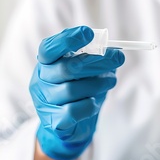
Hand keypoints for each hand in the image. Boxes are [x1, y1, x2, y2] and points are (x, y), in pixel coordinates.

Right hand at [30, 26, 124, 159]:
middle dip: (98, 62)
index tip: (89, 33)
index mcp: (46, 63)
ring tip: (110, 81)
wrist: (71, 125)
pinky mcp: (53, 121)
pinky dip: (89, 105)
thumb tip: (115, 52)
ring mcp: (44, 101)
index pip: (49, 48)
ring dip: (98, 84)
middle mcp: (40, 80)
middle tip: (118, 59)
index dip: (68, 40)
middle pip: (68, 67)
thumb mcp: (86, 70)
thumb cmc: (80, 91)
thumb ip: (95, 58)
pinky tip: (94, 102)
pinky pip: (73, 111)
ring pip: (72, 89)